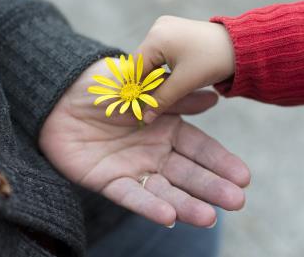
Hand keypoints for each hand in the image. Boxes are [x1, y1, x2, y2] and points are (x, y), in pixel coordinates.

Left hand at [39, 59, 248, 227]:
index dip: (220, 162)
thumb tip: (214, 99)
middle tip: (236, 202)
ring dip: (187, 204)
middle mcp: (155, 153)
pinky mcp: (108, 181)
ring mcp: (133, 168)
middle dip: (212, 188)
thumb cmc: (104, 87)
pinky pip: (130, 195)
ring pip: (164, 190)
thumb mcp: (142, 86)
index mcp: (167, 129)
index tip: (244, 177)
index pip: (200, 149)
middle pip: (188, 174)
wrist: (60, 96)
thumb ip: (175, 97)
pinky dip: (148, 206)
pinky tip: (169, 216)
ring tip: (210, 217)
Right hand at [136, 15, 234, 122]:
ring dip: (154, 77)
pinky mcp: (174, 31)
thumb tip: (144, 118)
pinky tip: (169, 80)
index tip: (137, 107)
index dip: (135, 89)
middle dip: (145, 83)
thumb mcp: (184, 83)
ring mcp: (165, 27)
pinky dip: (162, 68)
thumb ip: (161, 100)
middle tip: (147, 105)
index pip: (135, 68)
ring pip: (151, 59)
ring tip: (159, 95)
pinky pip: (160, 53)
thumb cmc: (213, 62)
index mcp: (156, 38)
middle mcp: (157, 28)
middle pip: (142, 63)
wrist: (241, 46)